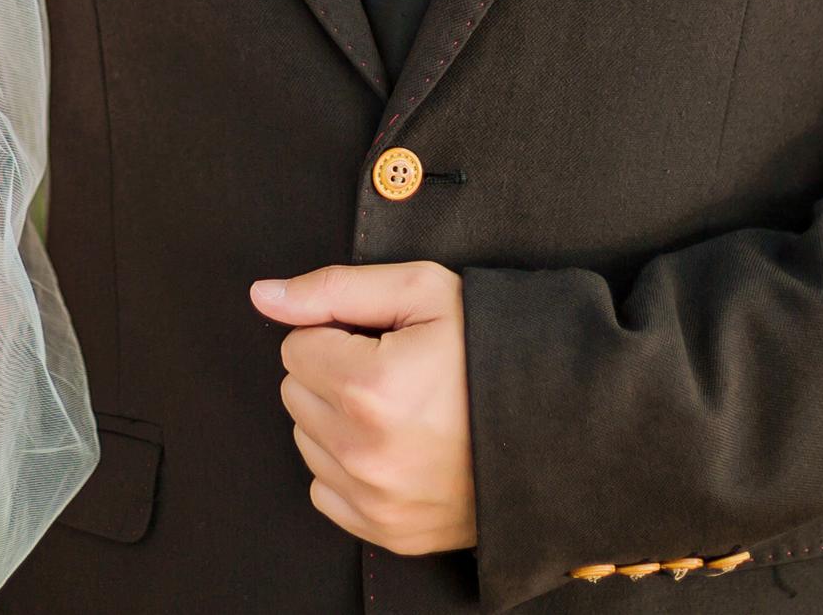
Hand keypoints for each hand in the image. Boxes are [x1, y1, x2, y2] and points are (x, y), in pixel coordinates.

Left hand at [251, 261, 476, 556]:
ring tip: (401, 410)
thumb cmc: (492, 352)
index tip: (384, 342)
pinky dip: (348, 468)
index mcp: (370, 387)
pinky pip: (324, 491)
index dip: (339, 335)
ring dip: (338, 421)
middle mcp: (364, 453)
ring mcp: (375, 500)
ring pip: (307, 440)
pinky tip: (396, 449)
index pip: (296, 347)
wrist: (559, 429)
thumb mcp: (423, 292)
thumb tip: (263, 296)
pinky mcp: (387, 532)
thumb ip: (334, 289)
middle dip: (333, 375)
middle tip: (396, 374)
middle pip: (296, 394)